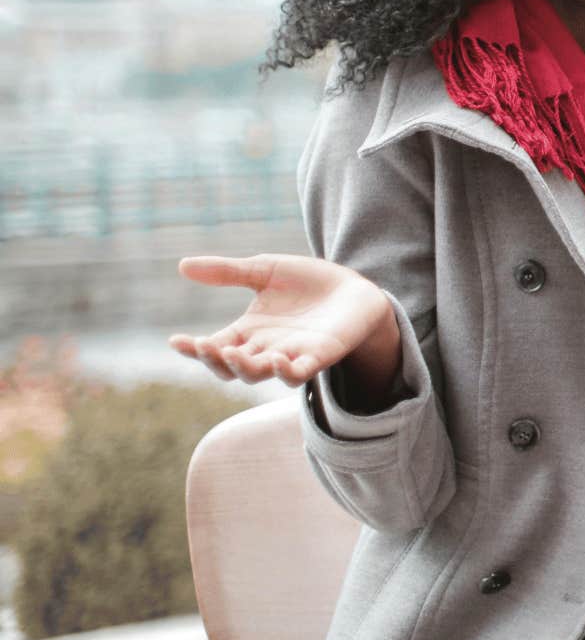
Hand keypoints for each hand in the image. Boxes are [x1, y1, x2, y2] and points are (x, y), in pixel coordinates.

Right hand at [167, 254, 396, 387]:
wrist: (354, 288)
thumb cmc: (307, 282)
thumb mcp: (265, 270)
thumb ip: (228, 271)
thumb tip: (182, 265)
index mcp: (248, 331)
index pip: (214, 346)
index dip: (194, 348)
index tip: (176, 340)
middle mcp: (265, 348)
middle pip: (230, 366)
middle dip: (214, 359)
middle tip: (205, 345)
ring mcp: (291, 355)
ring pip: (259, 374)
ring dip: (244, 367)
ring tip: (231, 352)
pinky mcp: (319, 357)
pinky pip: (299, 374)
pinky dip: (286, 372)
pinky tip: (277, 359)